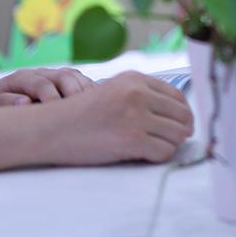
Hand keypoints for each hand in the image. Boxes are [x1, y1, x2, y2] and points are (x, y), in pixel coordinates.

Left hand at [0, 66, 96, 107]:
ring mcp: (53, 75)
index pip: (42, 84)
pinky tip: (96, 105)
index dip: (51, 99)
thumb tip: (25, 102)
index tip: (58, 117)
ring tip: (93, 109)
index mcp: (22, 78)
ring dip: (86, 91)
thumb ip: (5, 103)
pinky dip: (90, 91)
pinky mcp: (63, 81)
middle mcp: (40, 73)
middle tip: (81, 114)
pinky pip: (81, 81)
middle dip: (74, 93)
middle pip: (64, 76)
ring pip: (75, 76)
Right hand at [37, 71, 193, 165]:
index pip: (177, 96)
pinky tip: (147, 156)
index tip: (181, 125)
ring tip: (155, 148)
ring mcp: (136, 116)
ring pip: (177, 134)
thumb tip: (181, 117)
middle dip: (181, 131)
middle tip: (173, 141)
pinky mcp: (132, 140)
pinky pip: (164, 152)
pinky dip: (160, 157)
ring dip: (171, 145)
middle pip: (182, 115)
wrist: (52, 129)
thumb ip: (142, 96)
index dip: (183, 113)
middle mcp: (138, 93)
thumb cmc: (81, 115)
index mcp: (135, 79)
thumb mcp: (112, 92)